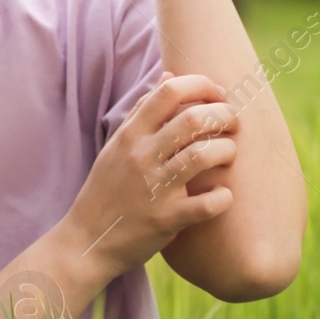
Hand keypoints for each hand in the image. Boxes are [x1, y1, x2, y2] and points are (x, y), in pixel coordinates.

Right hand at [61, 69, 238, 279]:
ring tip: (227, 155)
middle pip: (194, 119)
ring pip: (203, 155)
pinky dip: (223, 198)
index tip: (217, 95)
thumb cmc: (107, 190)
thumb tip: (168, 75)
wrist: (86, 243)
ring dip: (227, 151)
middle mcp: (141, 157)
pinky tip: (222, 196)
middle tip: (232, 123)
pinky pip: (207, 204)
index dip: (202, 85)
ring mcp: (154, 189)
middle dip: (224, 115)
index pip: (169, 91)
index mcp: (130, 134)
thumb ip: (142, 111)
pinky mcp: (166, 220)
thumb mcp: (116, 145)